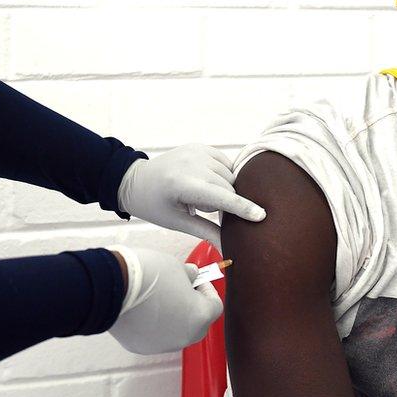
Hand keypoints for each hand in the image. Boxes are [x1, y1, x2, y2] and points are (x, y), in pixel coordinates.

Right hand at [108, 246, 222, 354]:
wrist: (111, 286)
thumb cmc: (147, 274)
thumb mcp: (176, 266)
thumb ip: (189, 276)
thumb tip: (192, 276)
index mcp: (199, 317)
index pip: (215, 306)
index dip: (208, 290)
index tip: (198, 280)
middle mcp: (184, 337)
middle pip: (198, 323)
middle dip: (193, 306)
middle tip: (182, 288)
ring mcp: (162, 345)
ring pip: (176, 332)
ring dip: (174, 317)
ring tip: (159, 297)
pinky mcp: (141, 347)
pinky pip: (156, 335)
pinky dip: (154, 324)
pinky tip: (143, 308)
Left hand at [117, 144, 265, 245]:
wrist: (135, 181)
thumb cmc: (154, 205)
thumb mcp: (177, 222)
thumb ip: (207, 232)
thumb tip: (228, 249)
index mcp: (183, 184)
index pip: (221, 197)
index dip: (242, 208)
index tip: (261, 215)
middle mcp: (191, 162)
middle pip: (229, 187)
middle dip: (225, 202)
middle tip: (202, 209)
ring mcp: (196, 151)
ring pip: (230, 175)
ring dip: (224, 189)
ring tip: (200, 196)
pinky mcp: (200, 146)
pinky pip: (225, 163)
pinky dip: (222, 175)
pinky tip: (206, 183)